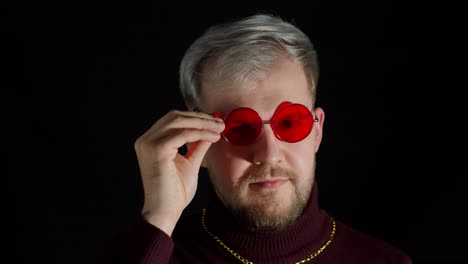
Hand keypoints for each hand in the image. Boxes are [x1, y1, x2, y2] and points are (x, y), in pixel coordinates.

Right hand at [134, 110, 223, 234]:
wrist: (165, 212)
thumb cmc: (175, 193)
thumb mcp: (190, 163)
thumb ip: (197, 146)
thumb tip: (209, 131)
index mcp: (151, 141)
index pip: (173, 120)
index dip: (195, 117)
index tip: (215, 122)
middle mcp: (146, 140)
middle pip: (175, 116)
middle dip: (201, 117)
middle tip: (220, 123)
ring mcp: (148, 143)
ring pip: (179, 121)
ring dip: (203, 123)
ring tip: (220, 129)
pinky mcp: (156, 149)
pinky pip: (183, 134)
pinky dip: (200, 133)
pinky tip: (214, 137)